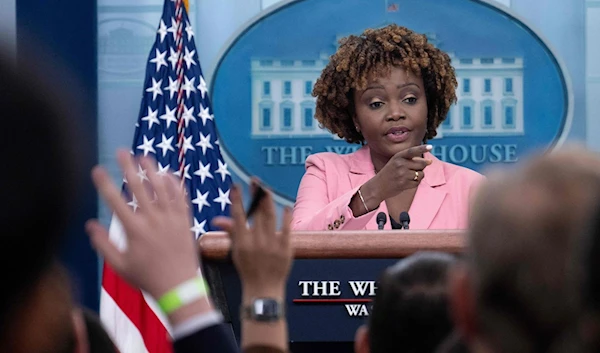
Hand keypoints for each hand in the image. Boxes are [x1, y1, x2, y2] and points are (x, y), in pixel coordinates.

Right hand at [85, 149, 198, 299]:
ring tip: (144, 156)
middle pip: (139, 187)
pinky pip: (180, 197)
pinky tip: (167, 173)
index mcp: (134, 231)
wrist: (179, 286)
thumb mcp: (119, 266)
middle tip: (122, 151)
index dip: (104, 184)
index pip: (115, 201)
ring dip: (152, 170)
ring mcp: (171, 219)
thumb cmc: (146, 278)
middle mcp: (153, 221)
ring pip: (162, 188)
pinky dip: (174, 184)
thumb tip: (89, 224)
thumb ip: (103, 244)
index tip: (97, 169)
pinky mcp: (185, 221)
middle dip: (128, 167)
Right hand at [212, 182, 292, 297]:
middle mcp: (256, 242)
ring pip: (270, 217)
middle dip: (255, 195)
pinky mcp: (286, 248)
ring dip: (268, 201)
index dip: (236, 200)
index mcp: (242, 242)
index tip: (235, 186)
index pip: (237, 216)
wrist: (263, 289)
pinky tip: (285, 206)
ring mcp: (272, 245)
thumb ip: (230, 232)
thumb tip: (217, 219)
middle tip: (255, 181)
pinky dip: (286, 217)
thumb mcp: (236, 251)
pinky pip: (287, 228)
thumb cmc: (248, 269)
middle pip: (256, 213)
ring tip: (266, 189)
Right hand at [363, 144, 432, 205]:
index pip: (412, 151)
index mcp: (398, 156)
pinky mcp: (405, 184)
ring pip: (421, 173)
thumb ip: (411, 159)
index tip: (430, 147)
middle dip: (422, 166)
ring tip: (409, 176)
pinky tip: (407, 182)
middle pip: (421, 164)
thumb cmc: (389, 173)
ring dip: (418, 175)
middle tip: (414, 169)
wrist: (378, 186)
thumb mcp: (396, 162)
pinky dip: (415, 182)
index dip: (422, 148)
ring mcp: (403, 175)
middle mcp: (400, 164)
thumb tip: (429, 161)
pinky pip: (417, 182)